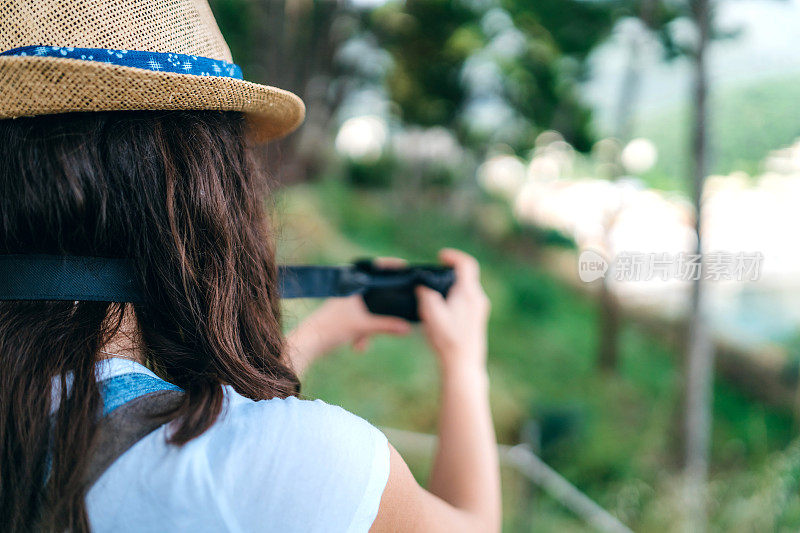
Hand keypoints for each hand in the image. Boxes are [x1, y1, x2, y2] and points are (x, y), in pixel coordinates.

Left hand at [286, 258, 411, 374]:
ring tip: (362, 344)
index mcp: (353, 285)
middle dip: (381, 316)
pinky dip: (362, 333)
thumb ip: (387, 326)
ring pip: (368, 312)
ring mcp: (346, 304)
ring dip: (369, 330)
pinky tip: (357, 346)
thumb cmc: (332, 328)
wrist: (308, 342)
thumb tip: (407, 328)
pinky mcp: (344, 316)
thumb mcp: (363, 327)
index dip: (390, 268)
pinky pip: (361, 322)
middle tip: (395, 321)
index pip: (375, 271)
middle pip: (375, 296)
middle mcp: (350, 291)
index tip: (405, 268)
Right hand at [416, 249, 489, 376]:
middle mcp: (478, 299)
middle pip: (467, 275)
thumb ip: (426, 295)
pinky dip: (456, 296)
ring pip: (467, 288)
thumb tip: (422, 286)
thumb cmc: (447, 340)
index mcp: (468, 293)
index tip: (440, 256)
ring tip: (436, 291)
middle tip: (435, 272)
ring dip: (453, 285)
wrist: (463, 364)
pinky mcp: (478, 319)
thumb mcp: (431, 315)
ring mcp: (480, 309)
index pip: (466, 264)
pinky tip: (443, 308)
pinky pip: (468, 299)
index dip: (453, 256)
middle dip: (450, 271)